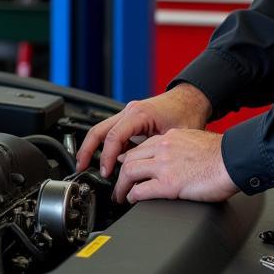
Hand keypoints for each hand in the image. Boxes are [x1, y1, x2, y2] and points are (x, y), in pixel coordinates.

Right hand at [75, 84, 211, 176]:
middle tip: (81, 167)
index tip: (106, 173)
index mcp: (139, 114)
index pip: (113, 137)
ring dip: (94, 147)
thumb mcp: (174, 137)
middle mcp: (130, 111)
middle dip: (87, 150)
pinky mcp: (131, 118)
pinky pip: (113, 131)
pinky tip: (110, 161)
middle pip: (99, 130)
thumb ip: (155, 153)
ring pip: (102, 130)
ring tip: (88, 166)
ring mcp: (129, 113)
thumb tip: (144, 174)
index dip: (107, 157)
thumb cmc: (187, 113)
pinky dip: (107, 146)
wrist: (192, 99)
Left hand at [112, 128, 238, 203]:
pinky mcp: (168, 184)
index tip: (128, 167)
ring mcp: (164, 165)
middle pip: (130, 158)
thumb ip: (183, 149)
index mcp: (171, 138)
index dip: (131, 158)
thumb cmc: (223, 155)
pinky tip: (132, 201)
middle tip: (120, 185)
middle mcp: (164, 148)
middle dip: (120, 173)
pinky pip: (140, 190)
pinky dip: (132, 196)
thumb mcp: (197, 142)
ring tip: (120, 196)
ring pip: (129, 173)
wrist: (234, 160)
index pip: (141, 147)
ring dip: (121, 187)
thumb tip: (181, 160)